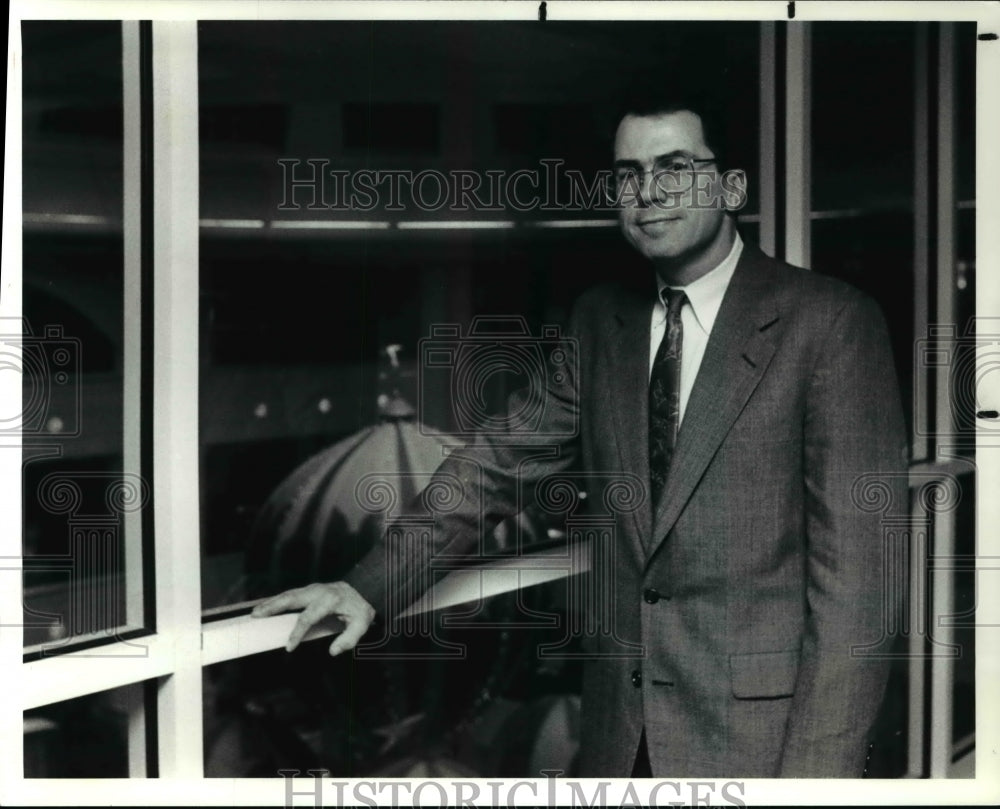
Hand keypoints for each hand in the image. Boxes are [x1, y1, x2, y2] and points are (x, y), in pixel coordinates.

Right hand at [251, 581, 375, 655]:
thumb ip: (349, 639)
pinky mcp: (310, 590)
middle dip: (273, 607)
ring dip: (271, 602)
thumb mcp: (362, 625)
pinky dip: (278, 600)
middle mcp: (319, 591)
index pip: (309, 617)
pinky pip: (291, 594)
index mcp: (331, 600)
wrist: (365, 589)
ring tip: (255, 612)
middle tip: (256, 616)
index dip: (297, 632)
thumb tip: (332, 651)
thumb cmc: (360, 609)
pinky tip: (267, 606)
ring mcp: (314, 588)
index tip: (289, 647)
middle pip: (292, 598)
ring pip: (289, 594)